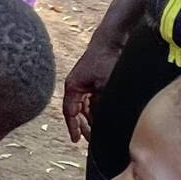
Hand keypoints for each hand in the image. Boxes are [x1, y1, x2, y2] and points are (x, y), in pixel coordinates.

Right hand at [61, 23, 128, 142]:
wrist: (111, 39)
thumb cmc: (105, 59)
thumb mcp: (104, 85)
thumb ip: (101, 103)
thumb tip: (102, 120)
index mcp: (73, 87)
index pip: (69, 112)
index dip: (73, 127)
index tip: (75, 140)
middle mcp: (76, 86)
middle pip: (77, 111)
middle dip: (83, 125)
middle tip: (91, 139)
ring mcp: (84, 83)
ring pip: (85, 106)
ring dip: (91, 118)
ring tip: (99, 130)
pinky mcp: (93, 80)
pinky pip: (92, 99)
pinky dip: (96, 108)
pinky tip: (104, 115)